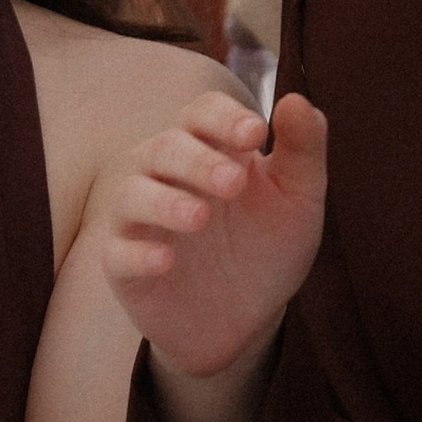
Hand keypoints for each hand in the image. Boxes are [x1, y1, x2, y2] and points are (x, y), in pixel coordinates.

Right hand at [94, 88, 327, 378]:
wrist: (248, 321)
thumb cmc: (269, 246)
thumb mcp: (299, 198)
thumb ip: (303, 149)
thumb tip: (297, 100)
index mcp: (211, 148)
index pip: (202, 113)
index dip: (224, 117)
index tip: (256, 134)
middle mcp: (168, 175)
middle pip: (165, 147)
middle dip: (198, 160)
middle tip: (234, 183)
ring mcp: (142, 221)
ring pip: (132, 193)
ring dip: (164, 201)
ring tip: (200, 217)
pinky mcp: (125, 266)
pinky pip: (117, 252)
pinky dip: (138, 254)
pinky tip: (166, 261)